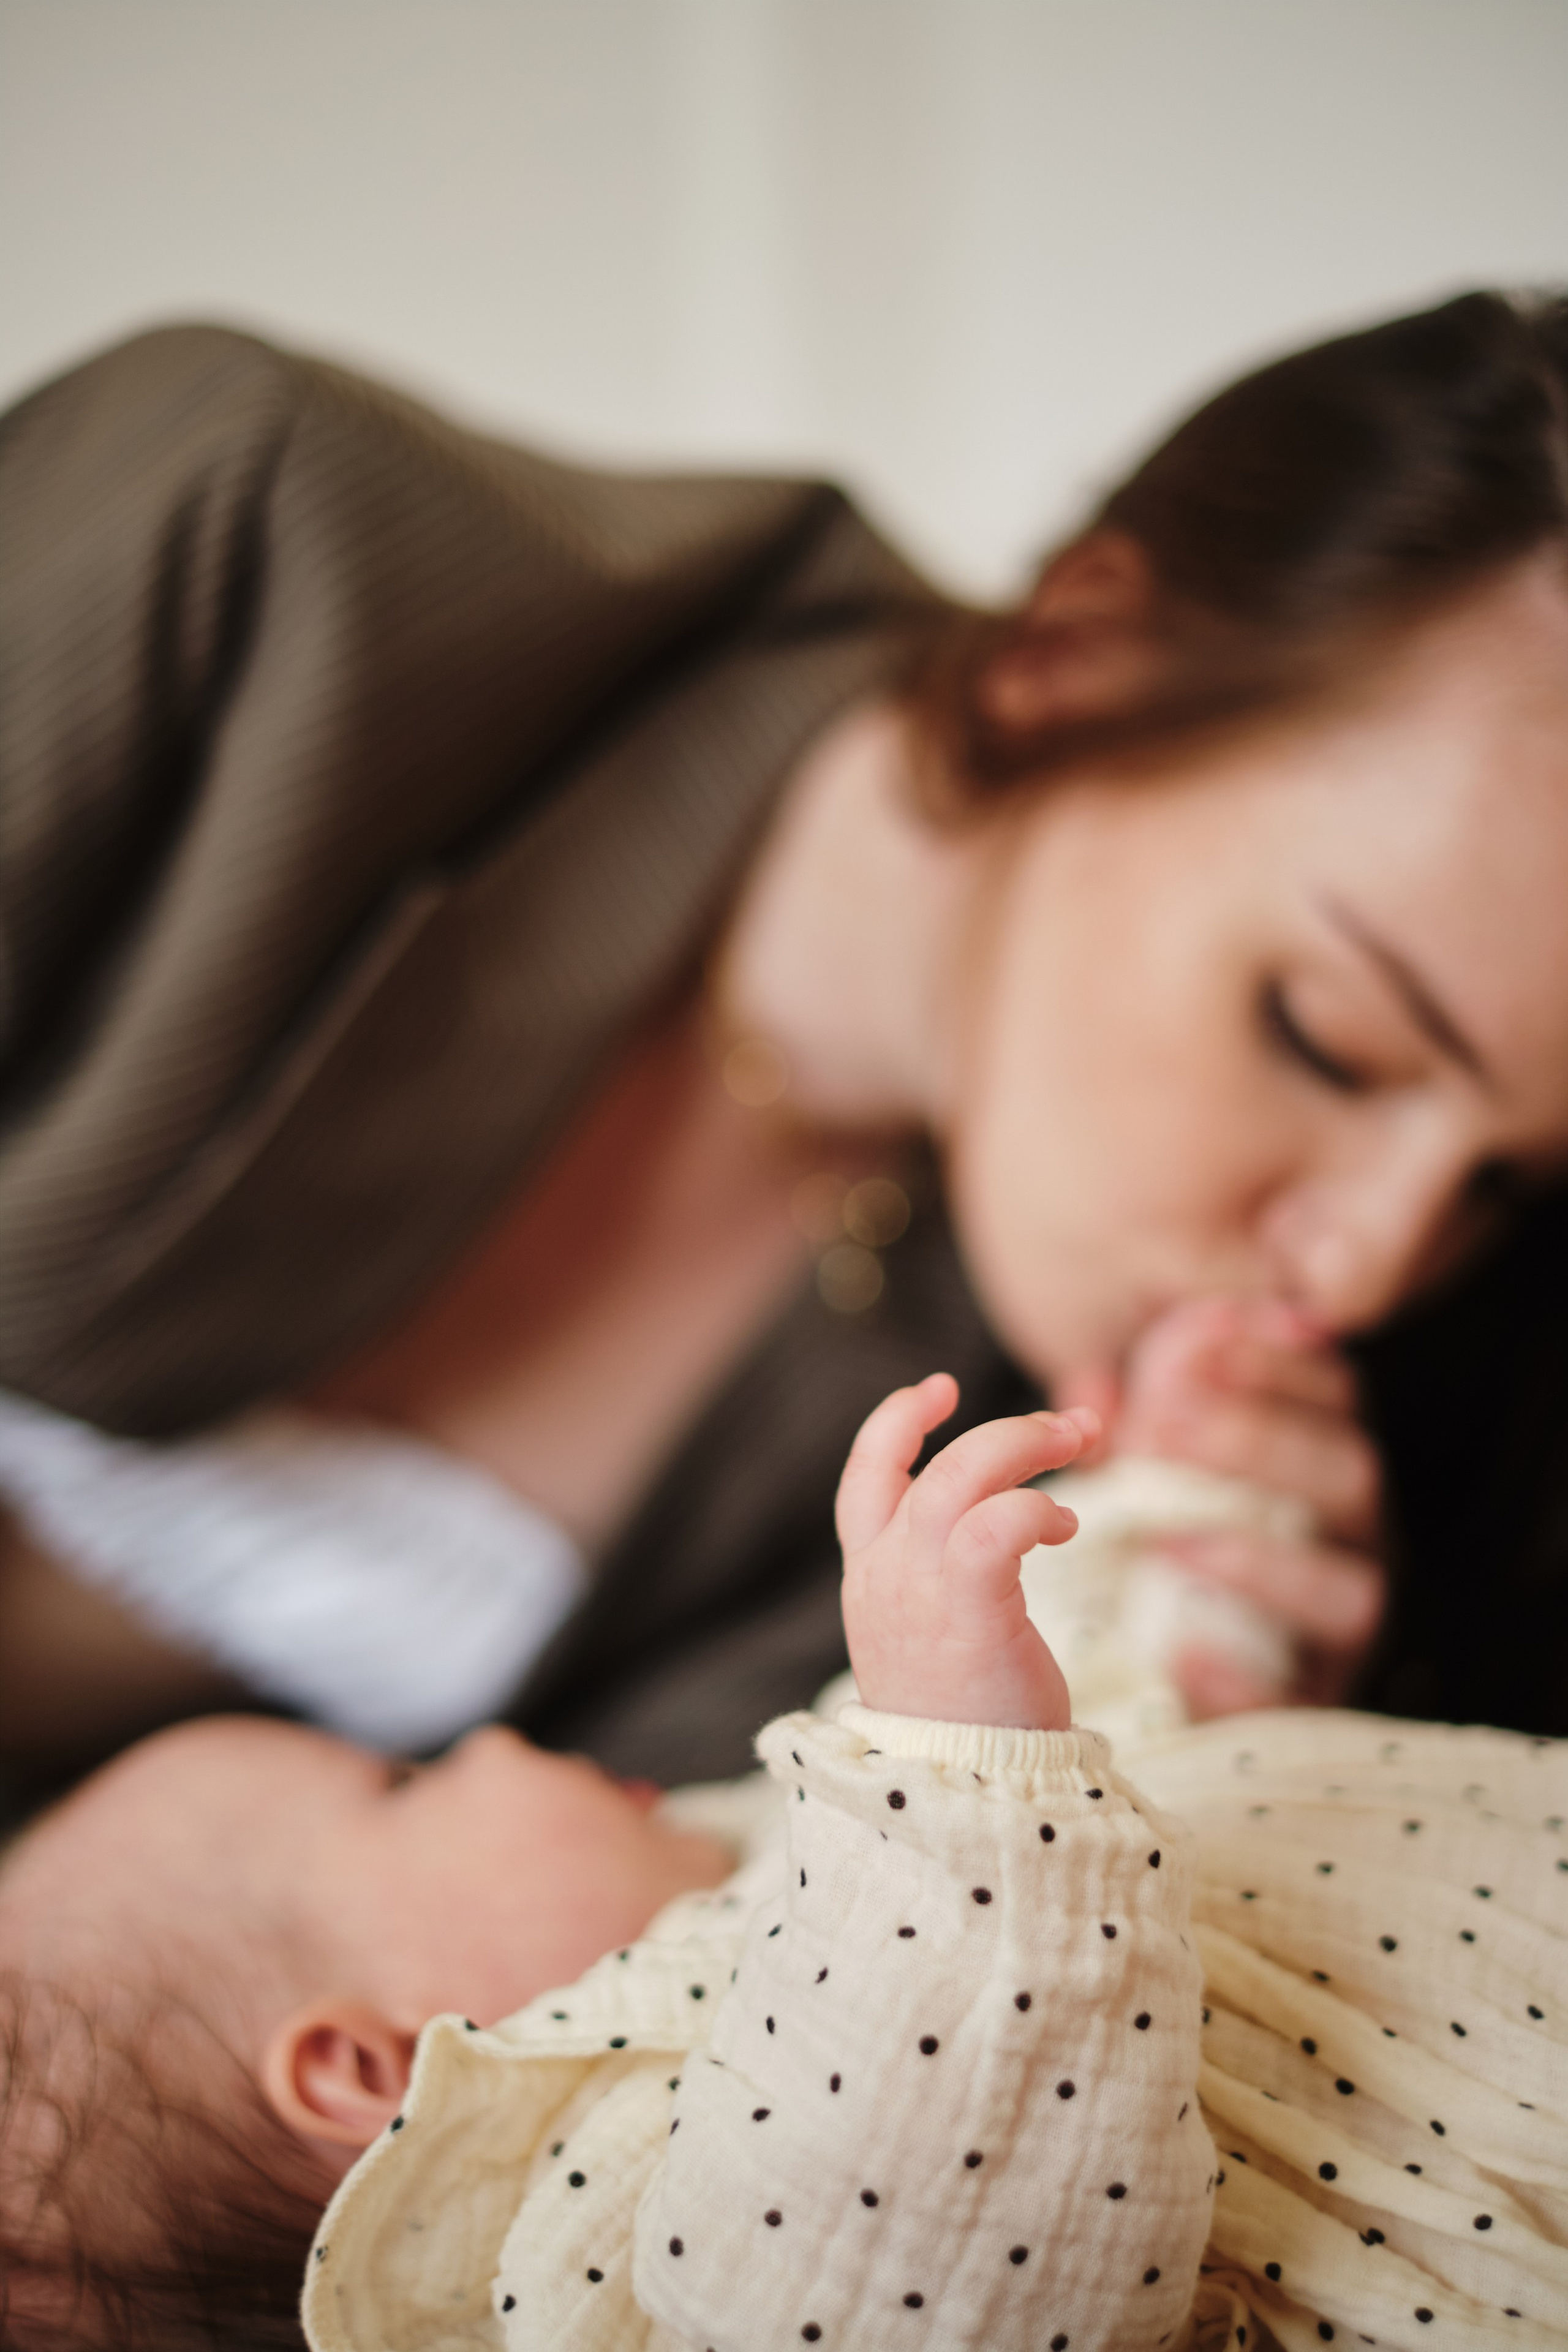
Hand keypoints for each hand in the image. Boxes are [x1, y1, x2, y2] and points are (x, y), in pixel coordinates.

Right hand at [837, 1375, 1095, 1729]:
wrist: (959, 1797)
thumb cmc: (964, 1725)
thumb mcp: (932, 1643)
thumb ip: (941, 1586)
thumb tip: (992, 1531)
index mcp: (870, 1580)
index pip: (864, 1477)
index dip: (896, 1422)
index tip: (939, 1390)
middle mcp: (885, 1576)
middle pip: (933, 1463)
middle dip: (1007, 1430)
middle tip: (1071, 1427)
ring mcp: (919, 1590)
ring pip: (964, 1474)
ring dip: (1027, 1445)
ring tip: (1081, 1444)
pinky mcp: (970, 1610)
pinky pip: (998, 1524)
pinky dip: (1037, 1509)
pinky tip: (1066, 1528)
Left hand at [1064, 1298, 1385, 1716]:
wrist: (1177, 1675)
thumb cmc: (1178, 1538)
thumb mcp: (1157, 1470)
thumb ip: (1137, 1422)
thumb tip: (1097, 1385)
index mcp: (1329, 1470)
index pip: (1338, 1399)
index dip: (1279, 1364)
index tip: (1204, 1343)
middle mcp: (1355, 1541)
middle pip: (1351, 1477)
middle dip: (1259, 1442)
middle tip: (1158, 1426)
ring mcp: (1343, 1627)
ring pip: (1349, 1590)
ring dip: (1259, 1560)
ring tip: (1169, 1541)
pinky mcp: (1305, 1704)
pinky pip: (1292, 1696)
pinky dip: (1239, 1677)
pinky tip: (1180, 1650)